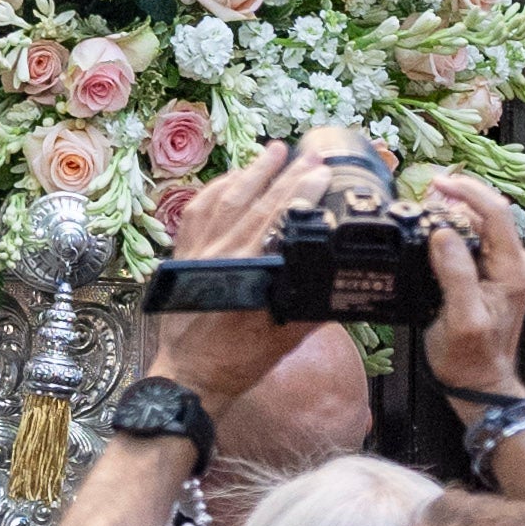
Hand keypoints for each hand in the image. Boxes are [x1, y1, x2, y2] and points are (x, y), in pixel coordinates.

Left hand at [139, 144, 309, 384]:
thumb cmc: (239, 362)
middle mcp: (219, 254)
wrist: (190, 375)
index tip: (321, 172)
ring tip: (275, 150)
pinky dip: (216, 189)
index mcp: (246, 274)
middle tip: (310, 153)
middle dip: (285, 175)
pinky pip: (198, 210)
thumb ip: (310, 309)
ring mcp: (196, 250)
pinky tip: (233, 176)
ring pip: (225, 200)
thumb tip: (342, 285)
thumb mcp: (284, 340)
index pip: (277, 222)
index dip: (299, 194)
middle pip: (255, 204)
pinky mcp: (181, 252)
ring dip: (252, 172)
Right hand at [419, 174, 524, 404]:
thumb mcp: (461, 319)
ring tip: (424, 209)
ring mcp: (502, 267)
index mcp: (512, 269)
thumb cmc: (471, 360)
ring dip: (452, 211)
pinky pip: (472, 238)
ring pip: (479, 222)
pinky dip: (452, 228)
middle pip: (488, 211)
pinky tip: (432, 230)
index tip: (436, 185)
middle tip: (423, 194)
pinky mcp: (488, 273)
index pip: (496, 211)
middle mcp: (512, 262)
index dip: (466, 191)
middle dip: (456, 196)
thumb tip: (443, 234)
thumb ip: (456, 275)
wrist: (479, 384)